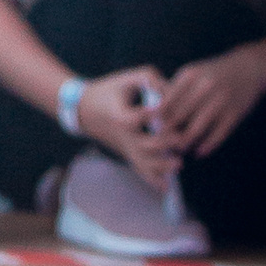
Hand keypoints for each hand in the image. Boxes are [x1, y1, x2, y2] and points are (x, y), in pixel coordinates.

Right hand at [74, 66, 176, 185]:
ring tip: (179, 164)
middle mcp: (123, 135)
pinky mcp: (127, 153)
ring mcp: (125, 147)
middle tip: (181, 139)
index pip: (138, 117)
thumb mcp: (127, 78)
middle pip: (143, 145)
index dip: (154, 112)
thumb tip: (170, 90)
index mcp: (120, 115)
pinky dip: (152, 180)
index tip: (164, 108)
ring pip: (143, 162)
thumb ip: (150, 78)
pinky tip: (166, 187)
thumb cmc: (109, 91)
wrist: (84, 110)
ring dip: (162, 166)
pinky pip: (139, 170)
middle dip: (165, 144)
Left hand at [154, 50, 264, 161]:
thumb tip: (155, 115)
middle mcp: (204, 87)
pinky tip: (199, 152)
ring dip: (185, 144)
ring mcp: (220, 101)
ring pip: (195, 130)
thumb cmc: (213, 74)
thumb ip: (175, 90)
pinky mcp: (234, 114)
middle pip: (177, 118)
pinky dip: (205, 147)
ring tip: (180, 149)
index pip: (166, 102)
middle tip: (163, 143)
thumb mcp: (193, 74)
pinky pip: (216, 136)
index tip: (153, 128)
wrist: (248, 68)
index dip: (157, 119)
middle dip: (168, 134)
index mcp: (189, 75)